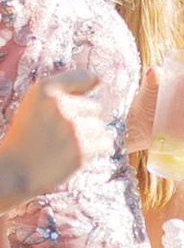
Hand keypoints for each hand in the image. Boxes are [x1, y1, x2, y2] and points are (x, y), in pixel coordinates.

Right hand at [0, 80, 110, 207]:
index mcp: (46, 89)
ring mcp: (73, 129)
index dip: (83, 90)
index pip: (85, 77)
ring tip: (64, 146)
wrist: (14, 171)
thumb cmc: (26, 135)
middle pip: (95, 108)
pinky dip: (95, 150)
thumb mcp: (35, 103)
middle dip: (83, 120)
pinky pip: (105, 143)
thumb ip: (64, 88)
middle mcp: (61, 106)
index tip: (72, 103)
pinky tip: (75, 154)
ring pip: (101, 127)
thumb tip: (98, 80)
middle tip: (58, 134)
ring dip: (89, 138)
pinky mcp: (82, 150)